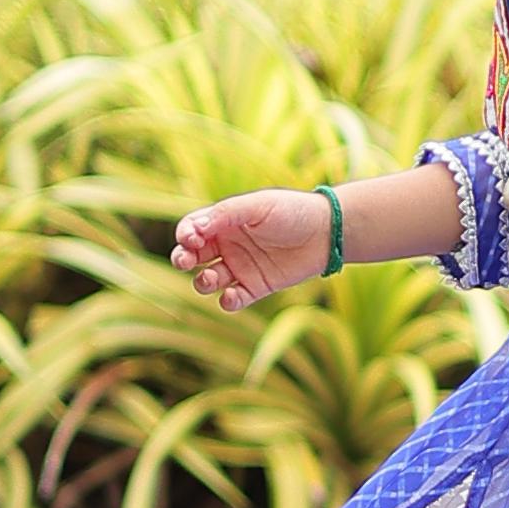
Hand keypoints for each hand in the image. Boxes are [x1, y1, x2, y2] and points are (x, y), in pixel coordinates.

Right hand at [172, 188, 331, 311]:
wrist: (326, 232)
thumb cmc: (292, 211)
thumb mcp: (257, 206)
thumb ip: (226, 214)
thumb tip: (194, 228)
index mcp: (224, 222)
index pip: (191, 230)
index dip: (185, 235)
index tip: (191, 238)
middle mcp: (227, 245)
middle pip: (192, 256)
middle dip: (182, 260)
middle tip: (185, 262)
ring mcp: (240, 267)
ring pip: (208, 280)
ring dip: (202, 282)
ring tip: (210, 278)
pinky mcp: (255, 286)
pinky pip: (233, 299)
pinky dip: (227, 301)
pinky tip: (232, 296)